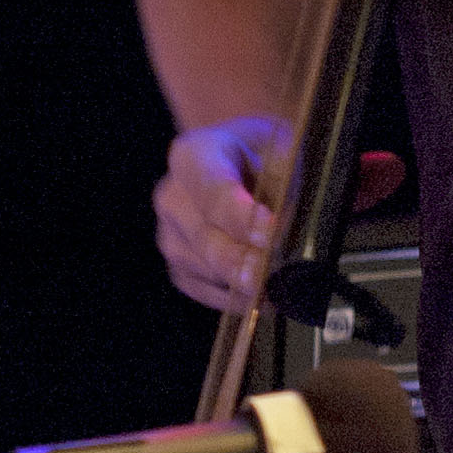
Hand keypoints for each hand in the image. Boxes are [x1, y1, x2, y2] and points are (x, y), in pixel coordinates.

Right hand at [152, 116, 285, 310]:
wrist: (242, 163)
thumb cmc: (264, 157)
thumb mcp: (281, 154)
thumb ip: (283, 188)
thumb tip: (284, 236)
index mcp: (192, 155)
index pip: (212, 190)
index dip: (241, 216)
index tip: (269, 234)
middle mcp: (171, 196)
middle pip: (205, 237)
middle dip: (243, 261)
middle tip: (276, 278)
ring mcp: (168, 233)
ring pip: (204, 269)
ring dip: (242, 282)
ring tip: (281, 287)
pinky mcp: (176, 264)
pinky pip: (202, 290)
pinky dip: (233, 298)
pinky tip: (262, 297)